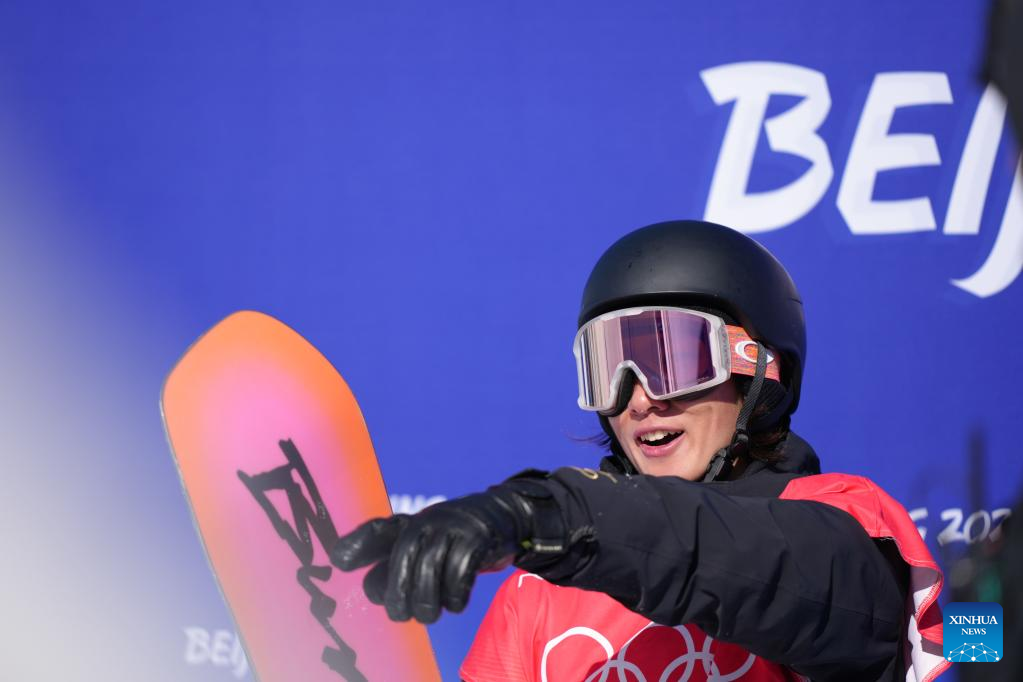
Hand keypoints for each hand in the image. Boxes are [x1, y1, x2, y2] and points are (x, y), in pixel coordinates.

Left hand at [330, 477, 565, 623]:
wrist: (503, 518)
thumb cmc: (453, 539)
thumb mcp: (424, 544)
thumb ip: (397, 563)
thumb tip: (373, 589)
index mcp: (409, 523)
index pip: (379, 530)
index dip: (359, 544)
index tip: (340, 561)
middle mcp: (428, 520)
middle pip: (404, 557)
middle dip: (398, 592)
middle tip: (401, 615)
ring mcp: (454, 525)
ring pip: (431, 567)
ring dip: (427, 600)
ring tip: (428, 614)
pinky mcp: (479, 537)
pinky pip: (461, 571)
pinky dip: (456, 595)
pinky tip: (455, 603)